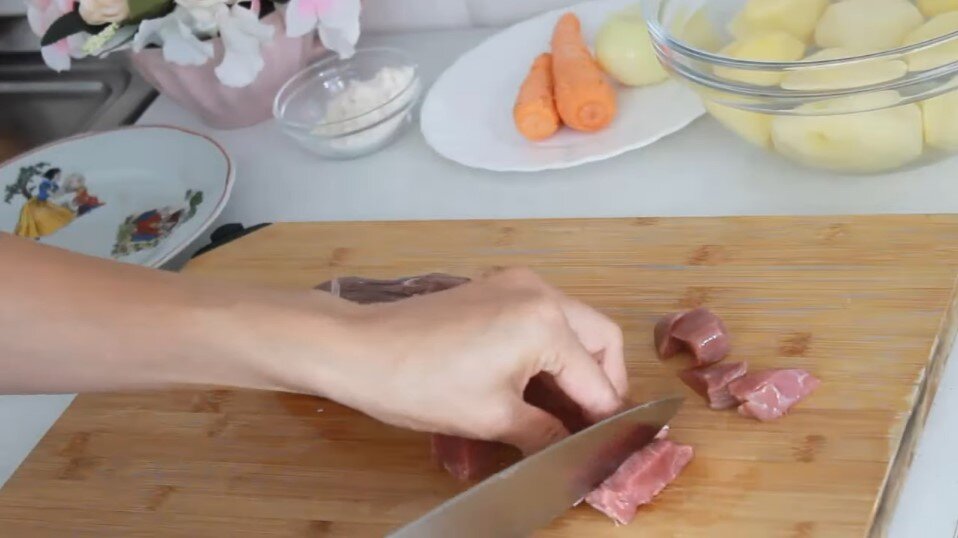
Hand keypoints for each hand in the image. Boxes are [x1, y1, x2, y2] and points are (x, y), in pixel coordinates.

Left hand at [296, 268, 627, 454]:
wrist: (358, 350)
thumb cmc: (421, 385)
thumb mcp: (492, 418)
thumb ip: (546, 432)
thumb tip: (572, 447)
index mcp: (546, 323)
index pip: (597, 381)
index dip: (605, 419)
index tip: (609, 446)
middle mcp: (540, 292)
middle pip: (600, 337)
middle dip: (604, 382)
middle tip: (592, 423)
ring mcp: (517, 282)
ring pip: (574, 323)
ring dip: (578, 363)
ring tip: (564, 409)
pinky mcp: (495, 286)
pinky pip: (544, 314)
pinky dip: (551, 346)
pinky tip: (536, 381)